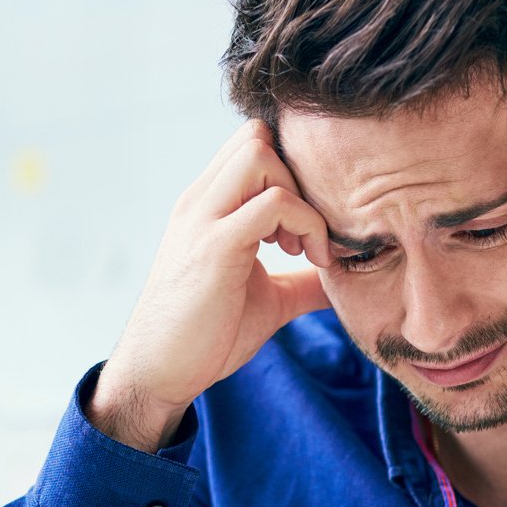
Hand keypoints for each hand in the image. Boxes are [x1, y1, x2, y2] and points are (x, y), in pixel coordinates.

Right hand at [92, 120, 331, 450]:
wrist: (159, 371)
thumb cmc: (207, 335)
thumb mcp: (268, 298)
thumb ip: (303, 281)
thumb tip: (347, 278)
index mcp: (209, 205)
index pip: (252, 143)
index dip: (291, 170)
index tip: (307, 222)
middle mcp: (202, 201)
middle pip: (256, 135)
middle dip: (298, 174)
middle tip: (308, 230)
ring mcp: (204, 220)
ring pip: (260, 153)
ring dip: (300, 195)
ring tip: (306, 247)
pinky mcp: (216, 247)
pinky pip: (274, 202)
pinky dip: (307, 224)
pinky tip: (311, 261)